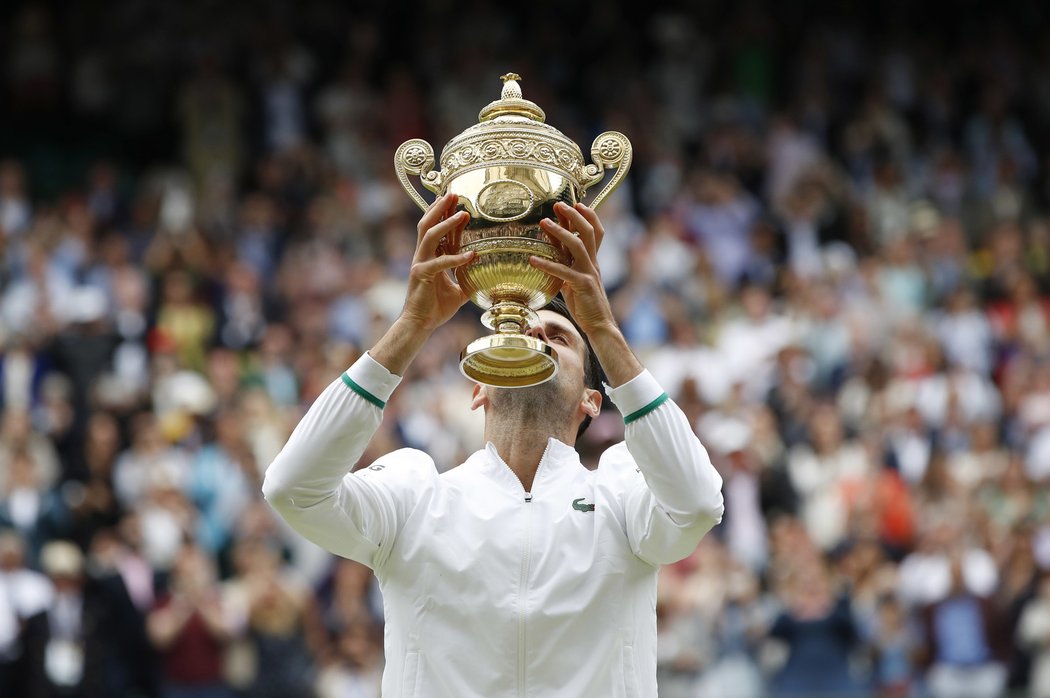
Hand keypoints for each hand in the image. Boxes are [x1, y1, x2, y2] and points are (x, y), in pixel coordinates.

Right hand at [400, 193, 473, 331]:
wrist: (420, 324)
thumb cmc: (436, 308)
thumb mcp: (458, 291)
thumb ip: (469, 279)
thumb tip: (488, 276)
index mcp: (429, 256)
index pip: (435, 228)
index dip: (443, 213)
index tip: (454, 199)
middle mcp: (422, 256)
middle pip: (427, 223)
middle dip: (440, 207)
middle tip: (453, 193)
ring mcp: (419, 263)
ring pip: (429, 235)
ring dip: (445, 223)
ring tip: (462, 213)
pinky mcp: (421, 275)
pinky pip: (440, 263)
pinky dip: (456, 258)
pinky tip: (471, 255)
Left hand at [530, 202, 615, 335]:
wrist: (599, 324)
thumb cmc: (585, 304)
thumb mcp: (572, 281)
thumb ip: (564, 267)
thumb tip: (550, 256)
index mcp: (592, 260)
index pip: (594, 231)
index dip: (587, 215)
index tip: (574, 203)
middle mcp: (592, 263)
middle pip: (587, 231)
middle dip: (573, 215)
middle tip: (558, 204)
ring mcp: (589, 273)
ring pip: (577, 245)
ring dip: (560, 232)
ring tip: (544, 222)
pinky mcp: (582, 285)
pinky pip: (563, 271)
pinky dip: (547, 264)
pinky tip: (532, 260)